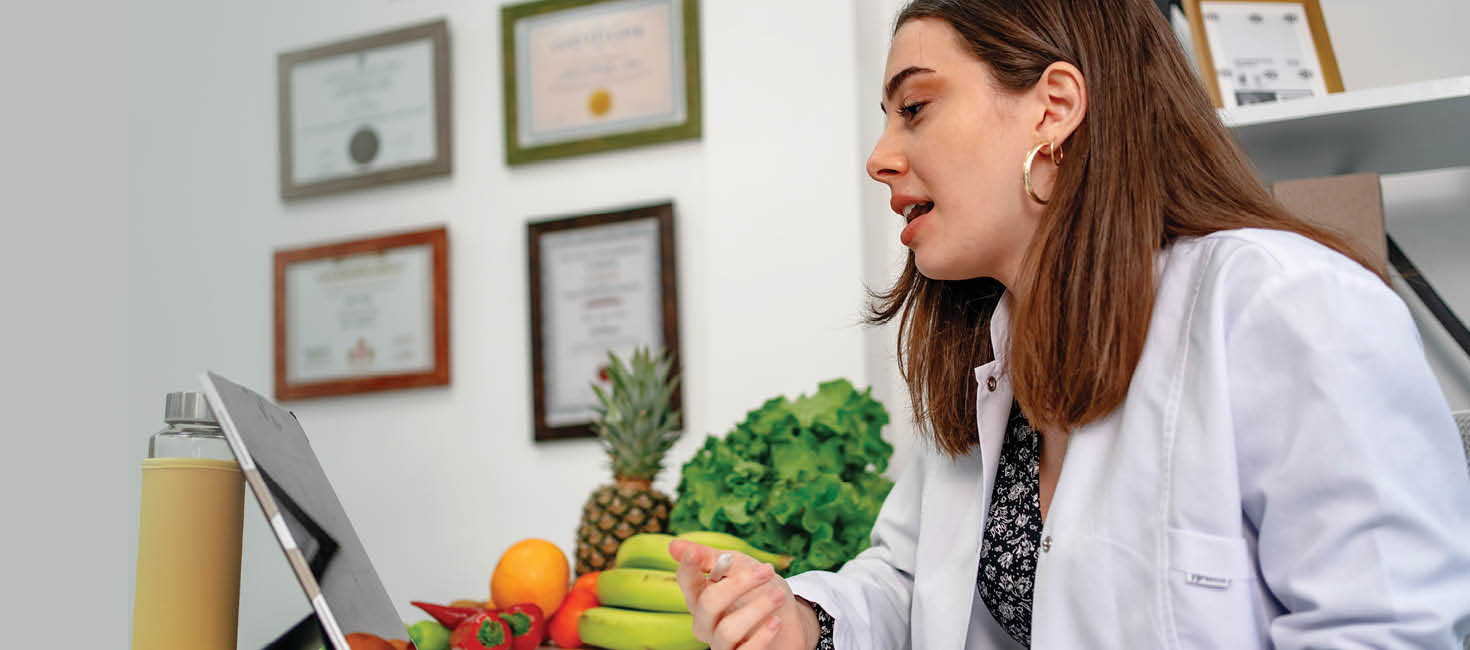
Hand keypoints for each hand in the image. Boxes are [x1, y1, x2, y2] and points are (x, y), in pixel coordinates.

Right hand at [670, 539, 818, 649]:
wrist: (790, 622)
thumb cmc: (759, 591)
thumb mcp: (739, 566)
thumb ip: (711, 557)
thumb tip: (673, 546)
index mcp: (701, 596)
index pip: (686, 582)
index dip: (688, 568)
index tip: (695, 553)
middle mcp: (705, 623)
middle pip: (708, 604)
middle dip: (739, 584)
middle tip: (767, 571)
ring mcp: (720, 644)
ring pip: (727, 630)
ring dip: (757, 609)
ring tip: (779, 595)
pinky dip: (761, 636)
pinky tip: (775, 622)